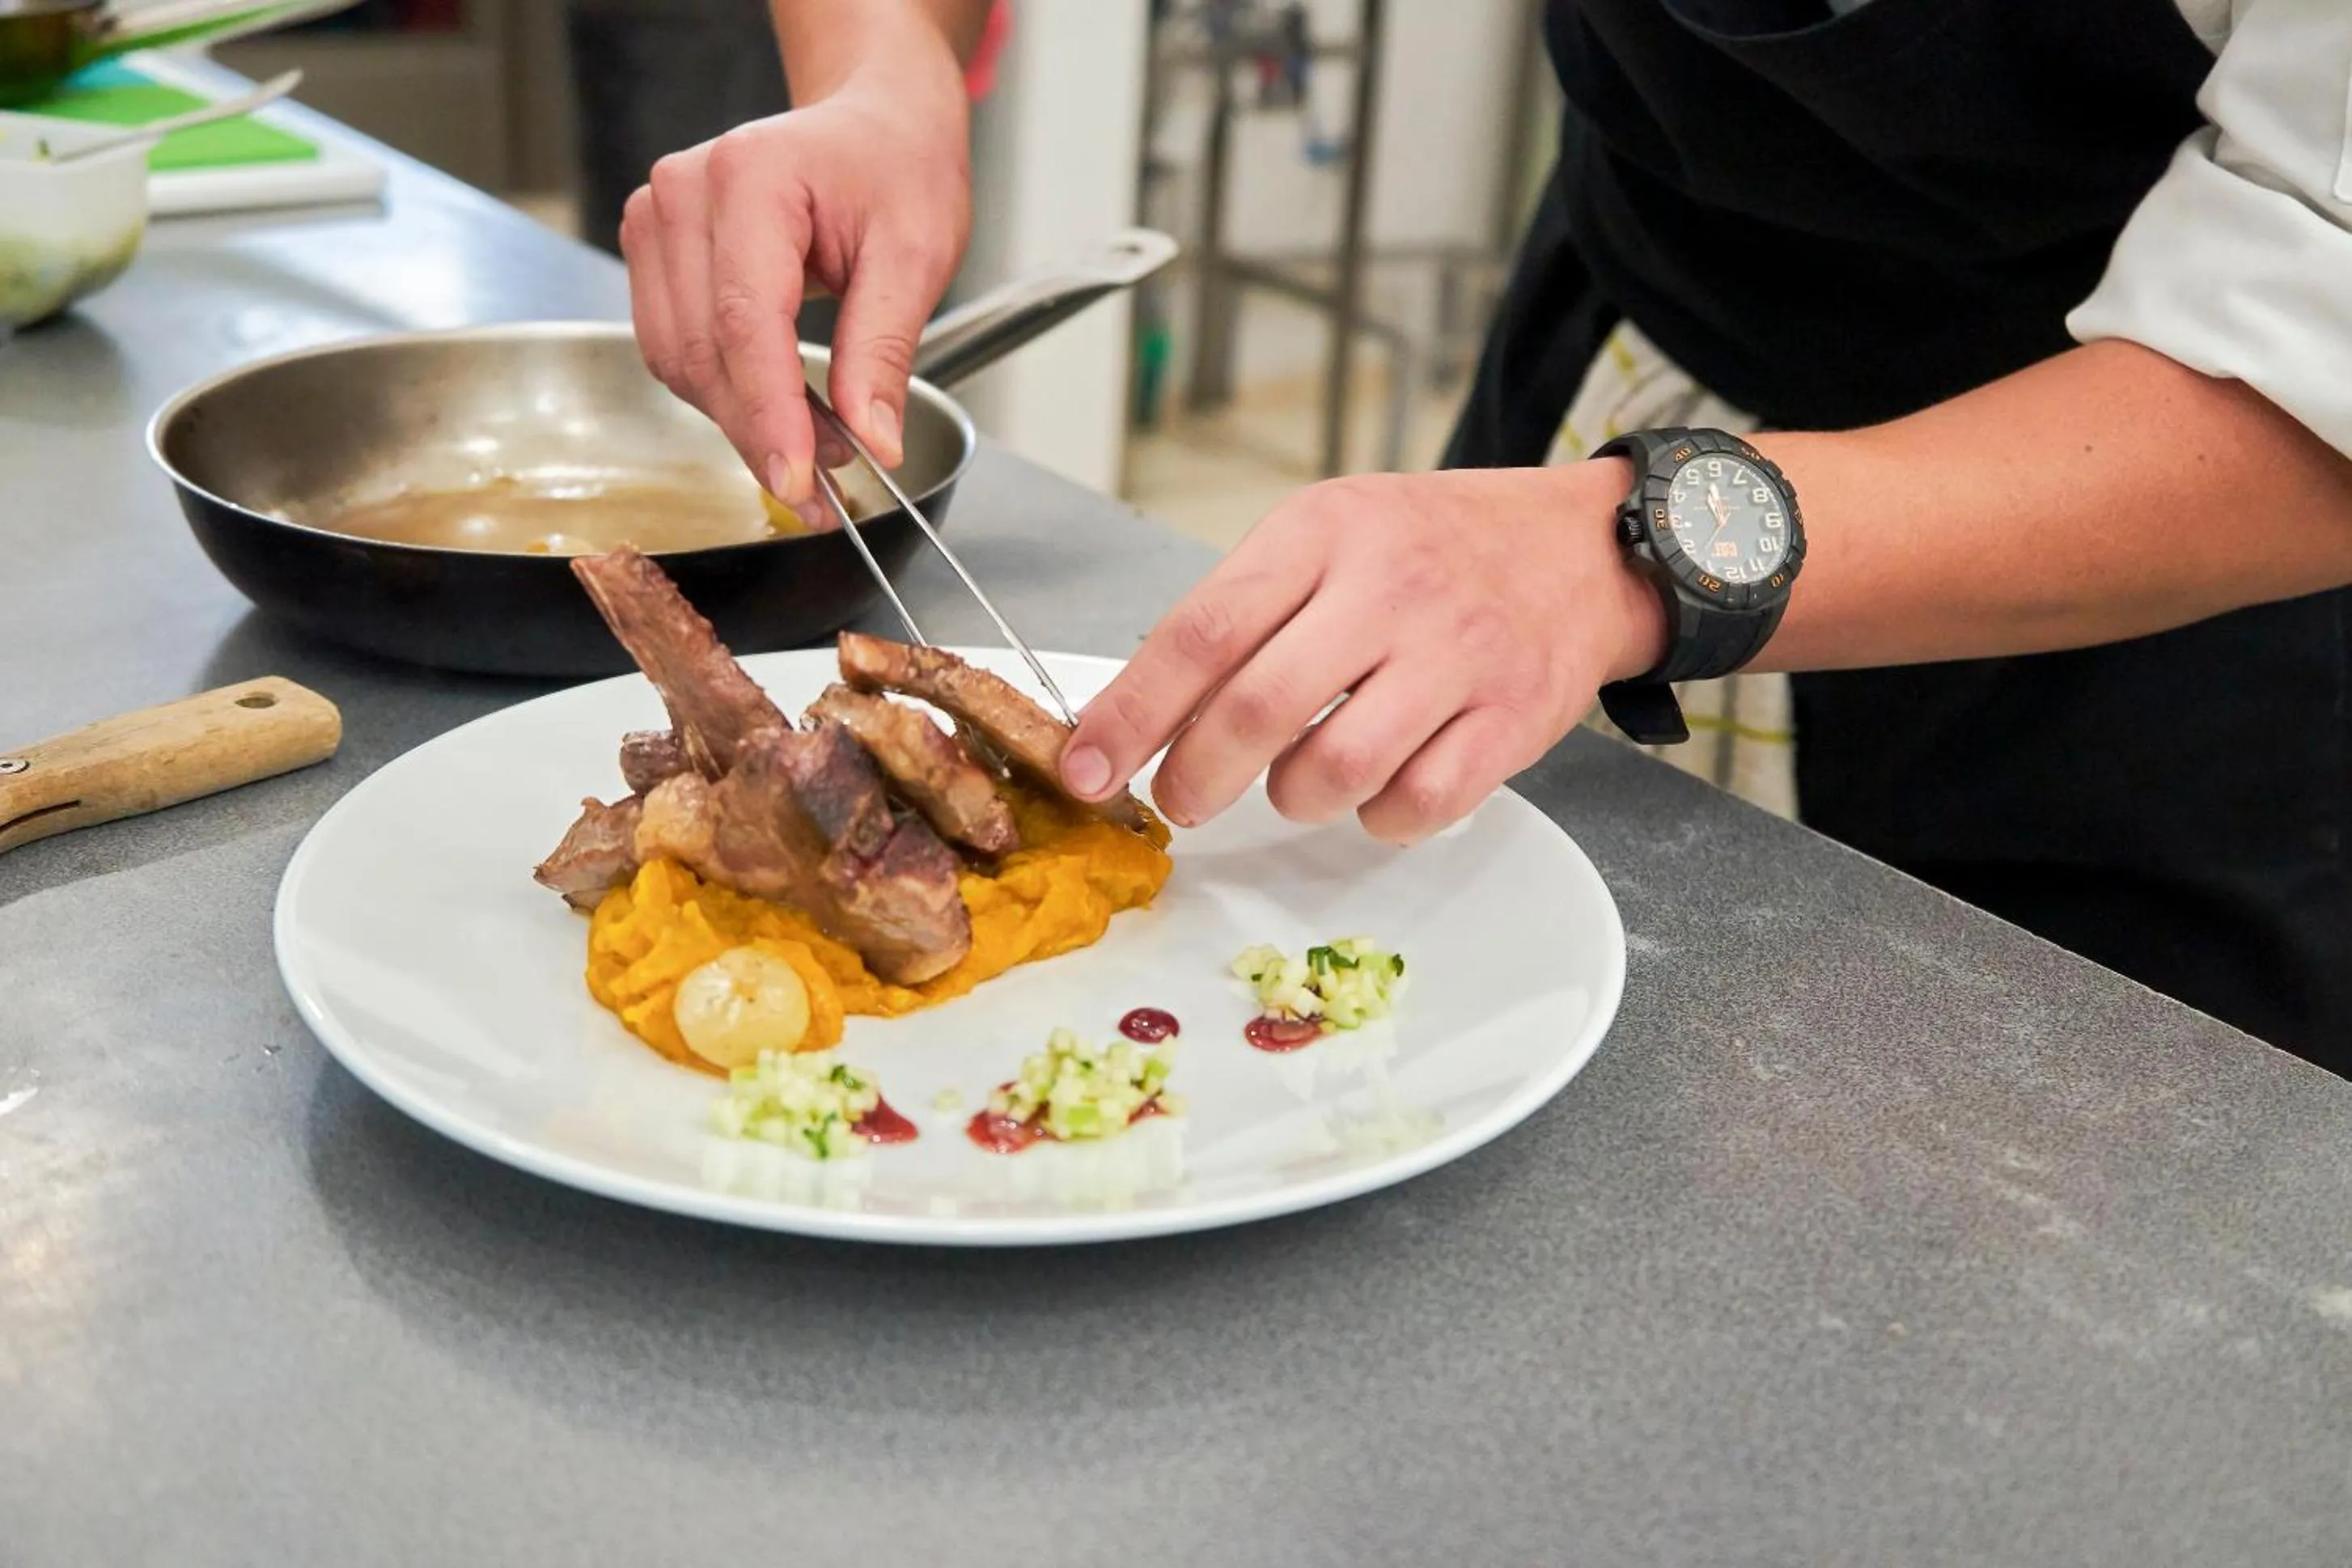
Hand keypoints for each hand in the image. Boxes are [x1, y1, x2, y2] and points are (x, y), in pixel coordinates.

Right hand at [621, 36, 969, 506]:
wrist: (874, 122)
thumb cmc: (897, 168)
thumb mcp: (917, 255)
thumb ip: (885, 350)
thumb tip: (873, 441)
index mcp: (753, 177)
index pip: (746, 322)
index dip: (769, 414)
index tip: (798, 482)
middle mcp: (686, 192)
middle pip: (705, 351)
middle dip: (761, 431)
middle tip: (827, 487)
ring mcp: (658, 218)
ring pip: (678, 360)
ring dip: (738, 420)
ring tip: (814, 449)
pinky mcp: (654, 250)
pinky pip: (673, 348)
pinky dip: (722, 392)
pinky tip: (775, 411)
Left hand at [1059, 462, 1669, 843]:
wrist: (1583, 546)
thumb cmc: (1432, 548)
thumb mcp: (1329, 537)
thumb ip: (1242, 613)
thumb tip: (1140, 714)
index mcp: (1323, 532)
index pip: (1201, 632)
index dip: (1130, 713)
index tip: (1087, 768)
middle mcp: (1389, 587)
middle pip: (1258, 709)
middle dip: (1196, 778)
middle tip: (1182, 801)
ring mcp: (1457, 654)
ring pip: (1335, 769)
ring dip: (1294, 798)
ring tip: (1299, 781)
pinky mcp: (1512, 717)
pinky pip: (1418, 803)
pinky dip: (1379, 817)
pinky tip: (1379, 788)